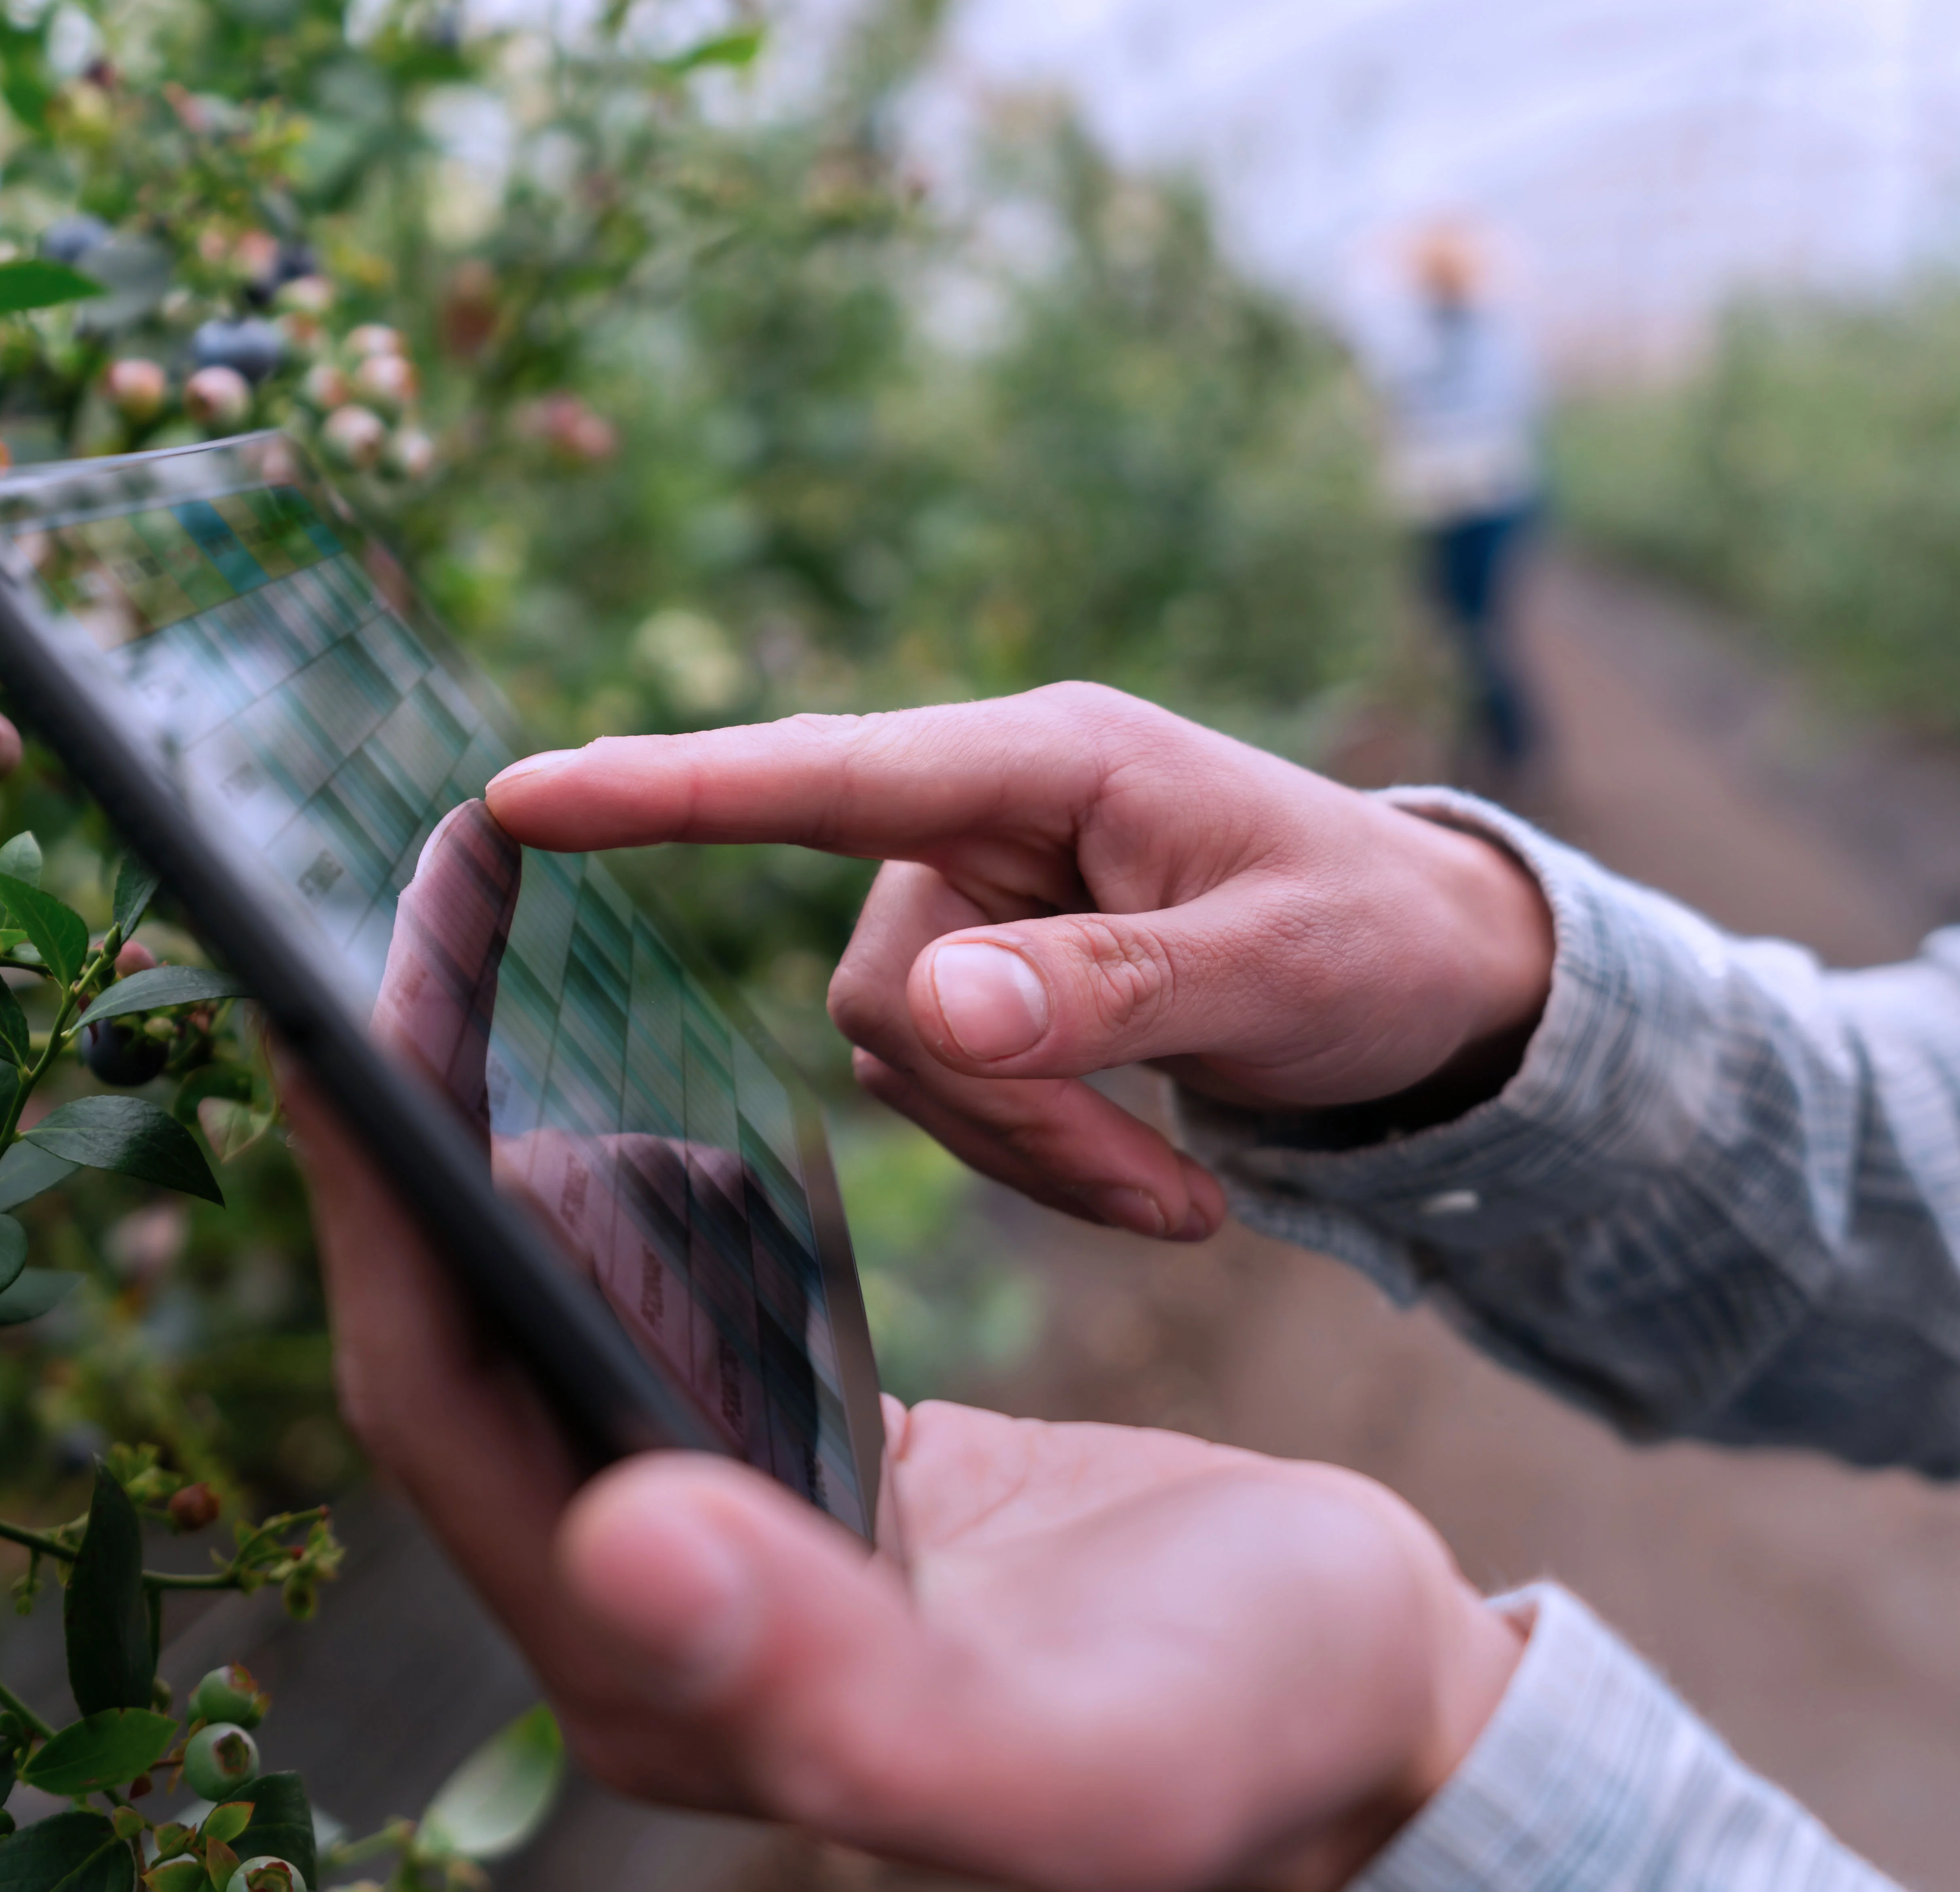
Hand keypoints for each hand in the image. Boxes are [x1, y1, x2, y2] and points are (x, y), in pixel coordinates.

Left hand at [286, 1063, 1524, 1891]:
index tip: (331, 1014)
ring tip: (466, 973)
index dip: (375, 1215)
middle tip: (387, 935)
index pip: (444, 1407)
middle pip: (463, 1344)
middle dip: (404, 1144)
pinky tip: (604, 1097)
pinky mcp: (801, 1476)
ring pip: (544, 1317)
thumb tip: (620, 1536)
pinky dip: (615, 1196)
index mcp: (660, 1687)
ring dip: (487, 1148)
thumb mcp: (1059, 1743)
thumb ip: (828, 1682)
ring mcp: (723, 1543)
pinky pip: (654, 1315)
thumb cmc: (1255, 1733)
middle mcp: (653, 1622)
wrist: (1376, 1704)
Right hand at [485, 683, 1553, 1238]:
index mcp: (1048, 760)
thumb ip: (1102, 988)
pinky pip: (943, 1090)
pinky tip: (1158, 1183)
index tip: (519, 794)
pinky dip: (1039, 1157)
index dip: (666, 788)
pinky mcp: (987, 977)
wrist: (1440, 984)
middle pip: (879, 985)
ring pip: (905, 1057)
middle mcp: (987, 816)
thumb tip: (930, 1008)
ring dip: (1033, 1151)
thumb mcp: (1272, 969)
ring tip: (1177, 1197)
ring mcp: (978, 901)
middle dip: (1007, 1111)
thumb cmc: (1376, 941)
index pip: (821, 771)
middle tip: (1160, 1199)